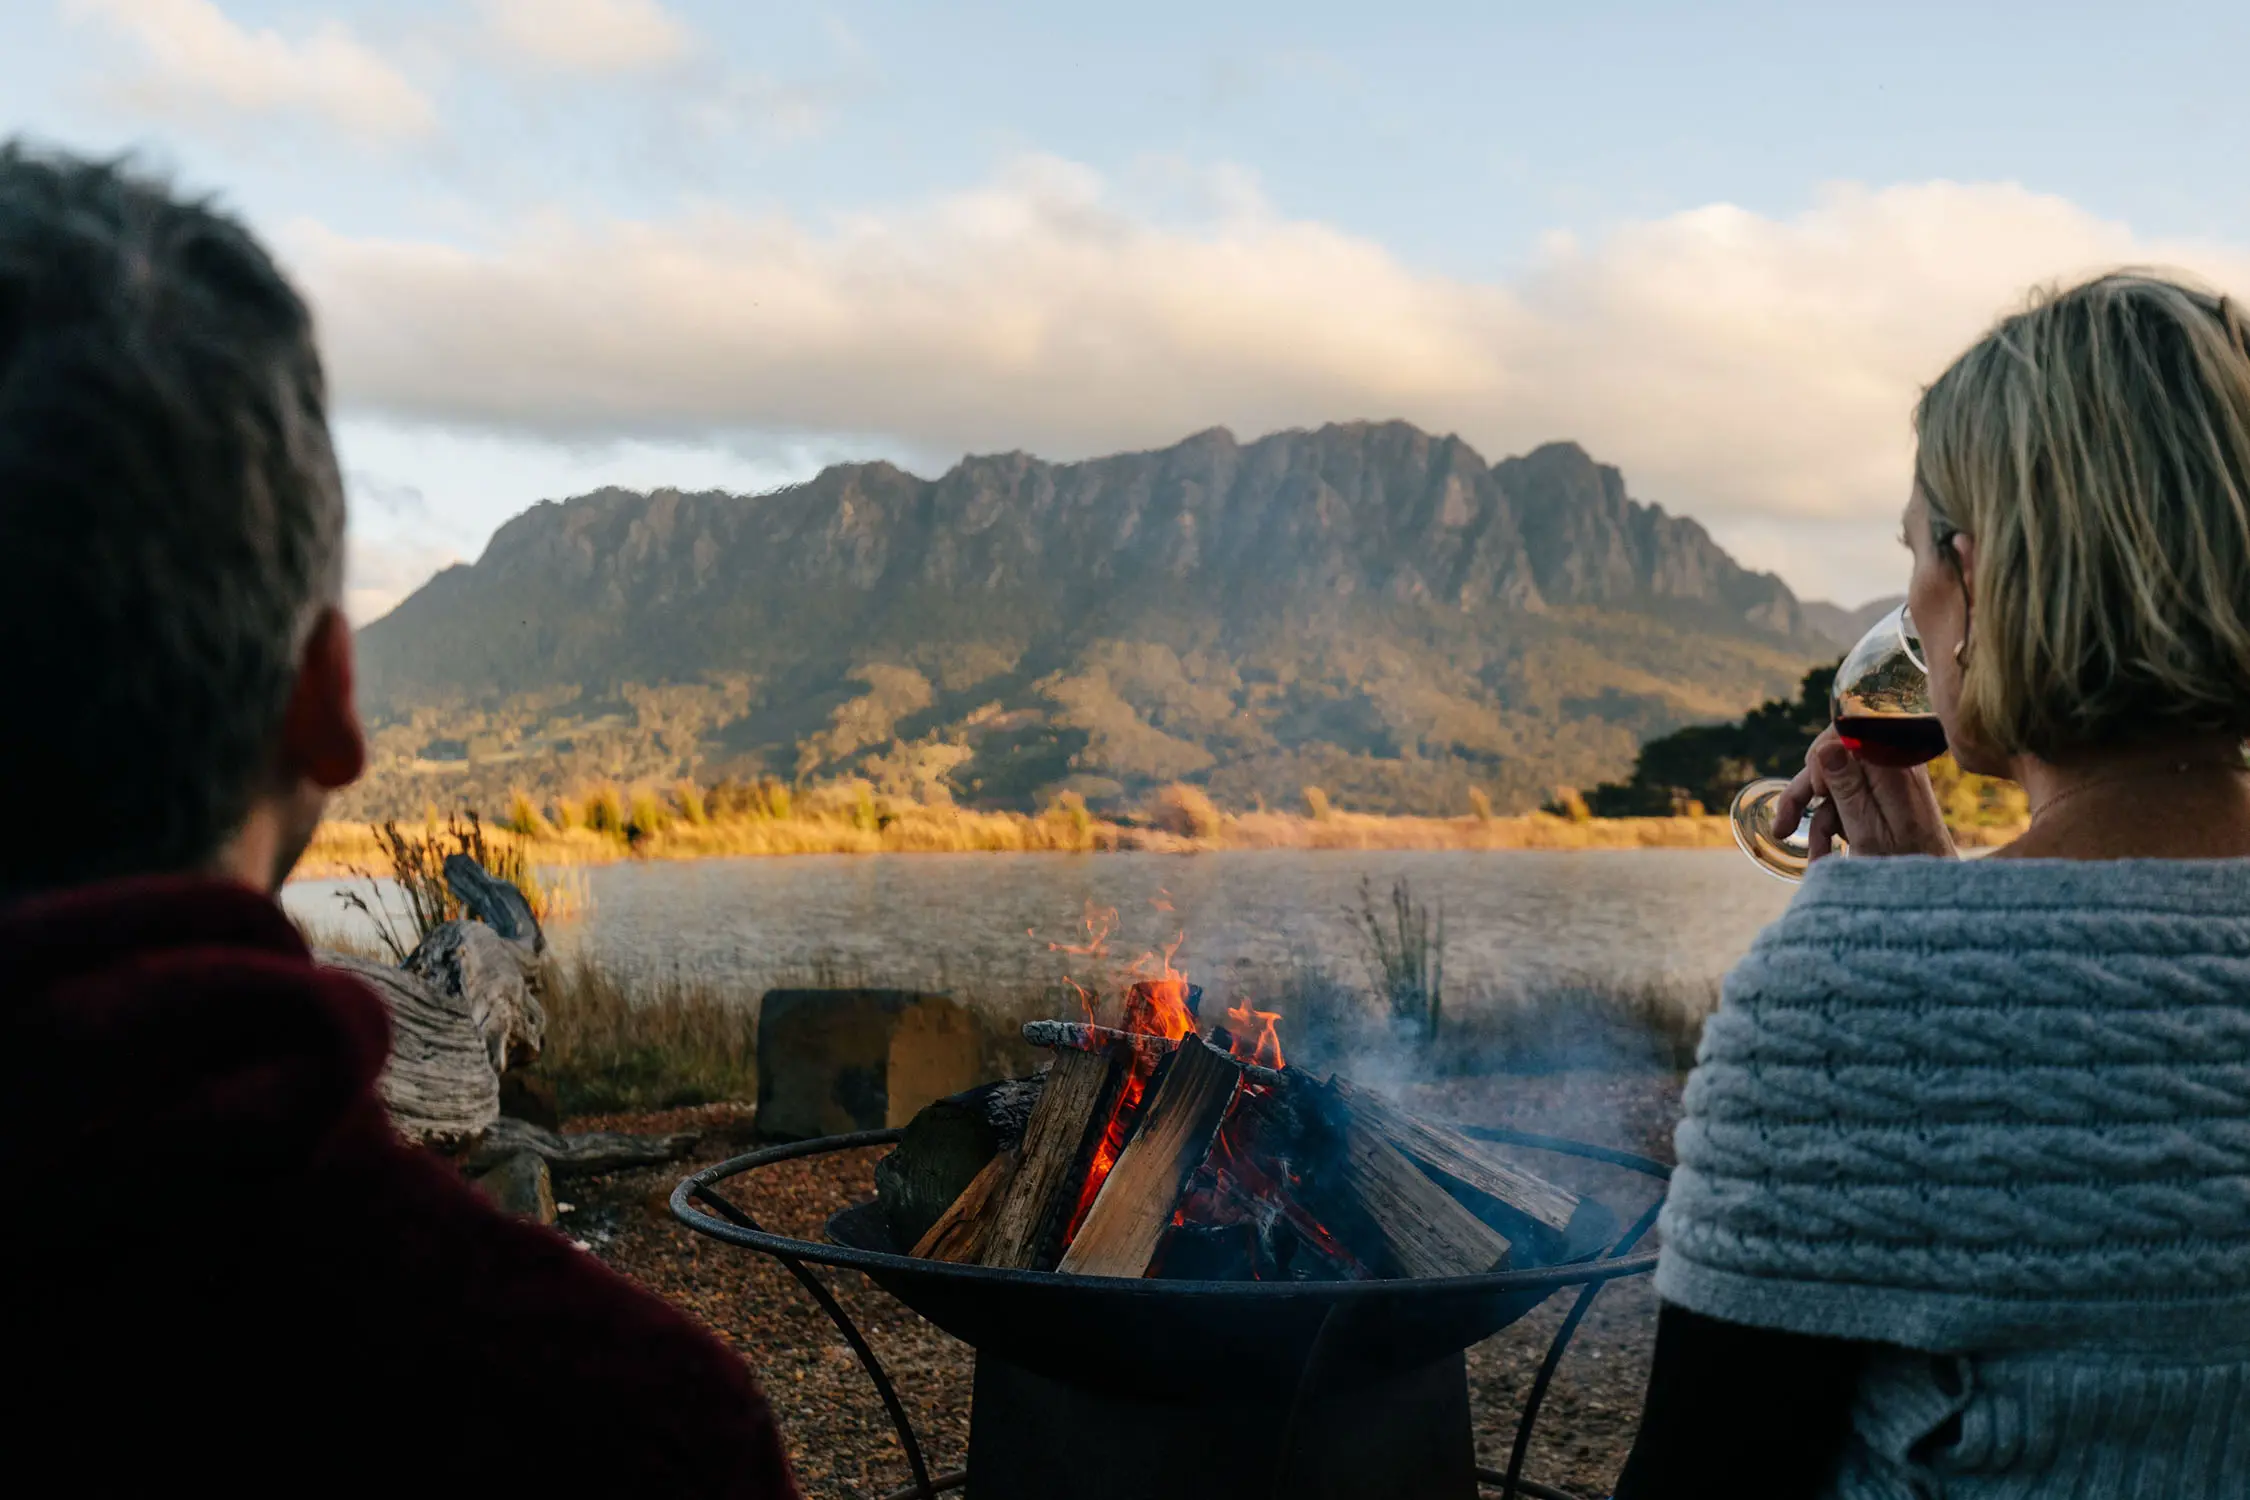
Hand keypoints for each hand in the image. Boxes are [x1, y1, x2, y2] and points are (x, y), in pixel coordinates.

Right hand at [1772, 726, 1956, 863]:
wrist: (1936, 891)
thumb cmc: (1905, 867)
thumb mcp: (1867, 832)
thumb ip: (1847, 788)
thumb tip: (1827, 747)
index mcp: (1892, 769)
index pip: (1845, 733)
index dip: (1821, 757)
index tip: (1816, 792)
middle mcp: (1893, 767)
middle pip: (1834, 759)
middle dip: (1805, 794)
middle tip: (1782, 828)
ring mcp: (1889, 783)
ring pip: (1835, 786)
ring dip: (1818, 822)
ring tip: (1814, 860)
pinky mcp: (1886, 798)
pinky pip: (1848, 802)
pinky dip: (1834, 828)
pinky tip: (1828, 856)